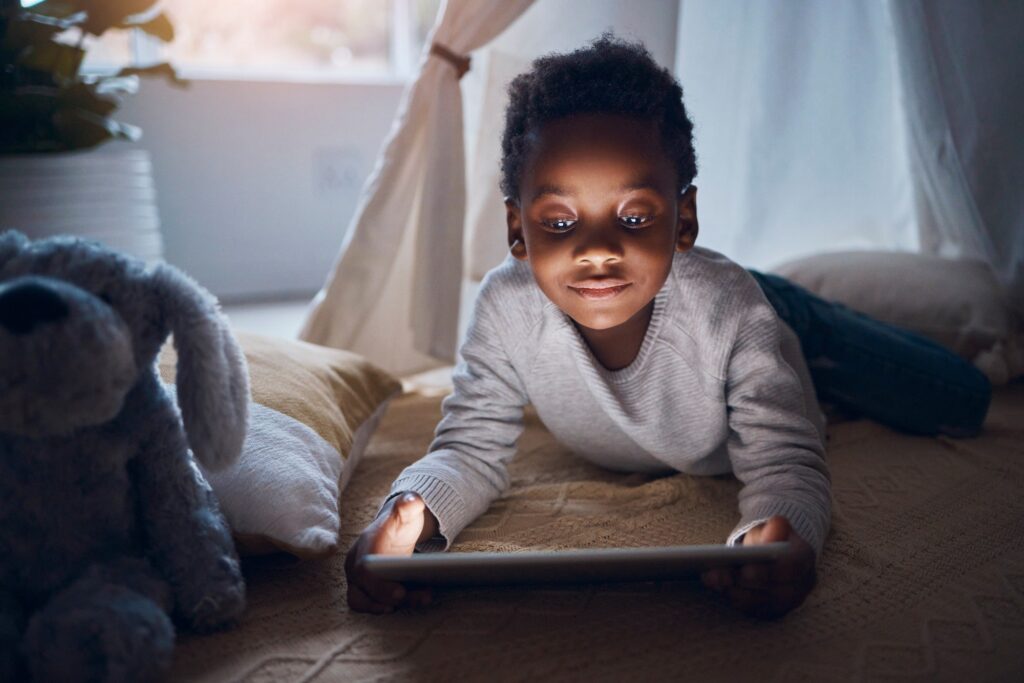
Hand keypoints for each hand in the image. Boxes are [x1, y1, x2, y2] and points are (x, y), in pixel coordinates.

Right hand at [345, 492, 436, 613]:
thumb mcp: (407, 511)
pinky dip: (388, 607)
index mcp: (365, 546)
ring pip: (364, 602)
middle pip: (363, 592)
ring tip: (421, 599)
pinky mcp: (366, 591)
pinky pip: (370, 605)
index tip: (400, 592)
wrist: (393, 530)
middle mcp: (356, 565)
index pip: (364, 571)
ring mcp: (358, 580)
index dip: (379, 585)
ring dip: (390, 606)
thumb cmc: (399, 522)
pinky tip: (413, 601)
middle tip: (421, 598)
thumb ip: (409, 504)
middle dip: (390, 599)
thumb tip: (412, 501)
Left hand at [701, 516, 815, 618]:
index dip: (768, 572)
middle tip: (716, 575)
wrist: (774, 553)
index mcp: (805, 559)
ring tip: (711, 579)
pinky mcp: (774, 611)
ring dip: (734, 592)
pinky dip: (735, 600)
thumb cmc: (770, 538)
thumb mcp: (772, 526)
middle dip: (743, 583)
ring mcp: (789, 602)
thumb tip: (777, 526)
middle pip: (774, 590)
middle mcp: (802, 585)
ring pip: (762, 603)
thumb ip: (776, 526)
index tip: (745, 570)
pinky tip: (718, 588)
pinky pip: (755, 611)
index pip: (792, 569)